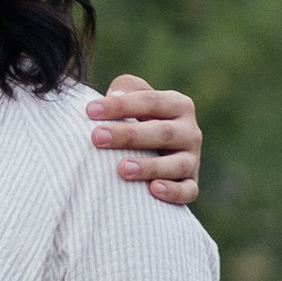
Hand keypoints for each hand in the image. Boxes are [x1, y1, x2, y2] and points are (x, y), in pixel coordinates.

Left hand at [85, 73, 199, 209]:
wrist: (154, 152)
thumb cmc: (137, 120)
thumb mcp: (134, 99)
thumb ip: (126, 89)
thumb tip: (114, 95)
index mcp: (178, 105)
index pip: (150, 101)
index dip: (120, 105)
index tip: (90, 111)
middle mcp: (190, 132)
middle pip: (162, 132)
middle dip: (128, 135)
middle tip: (97, 137)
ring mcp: (192, 160)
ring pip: (177, 164)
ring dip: (150, 167)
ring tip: (122, 169)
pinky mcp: (190, 184)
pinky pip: (187, 191)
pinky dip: (173, 192)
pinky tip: (154, 190)